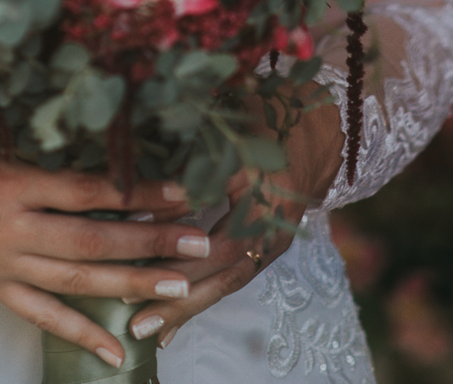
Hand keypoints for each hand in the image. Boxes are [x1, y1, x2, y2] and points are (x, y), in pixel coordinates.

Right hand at [0, 108, 203, 367]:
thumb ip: (34, 144)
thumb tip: (91, 133)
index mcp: (8, 179)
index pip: (86, 190)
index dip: (135, 190)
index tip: (180, 186)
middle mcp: (8, 227)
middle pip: (91, 241)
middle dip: (149, 241)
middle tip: (198, 241)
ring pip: (76, 281)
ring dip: (131, 284)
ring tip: (179, 287)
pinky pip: (42, 315)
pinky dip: (82, 334)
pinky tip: (118, 351)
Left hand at [124, 92, 344, 351]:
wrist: (312, 131)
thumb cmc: (263, 121)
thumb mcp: (228, 137)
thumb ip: (191, 169)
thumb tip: (144, 197)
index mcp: (263, 200)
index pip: (222, 245)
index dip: (182, 262)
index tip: (142, 275)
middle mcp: (272, 228)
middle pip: (226, 274)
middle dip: (182, 301)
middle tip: (139, 323)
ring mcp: (273, 242)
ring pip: (230, 282)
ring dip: (192, 306)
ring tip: (153, 330)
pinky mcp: (268, 247)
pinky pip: (236, 276)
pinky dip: (206, 295)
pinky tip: (178, 319)